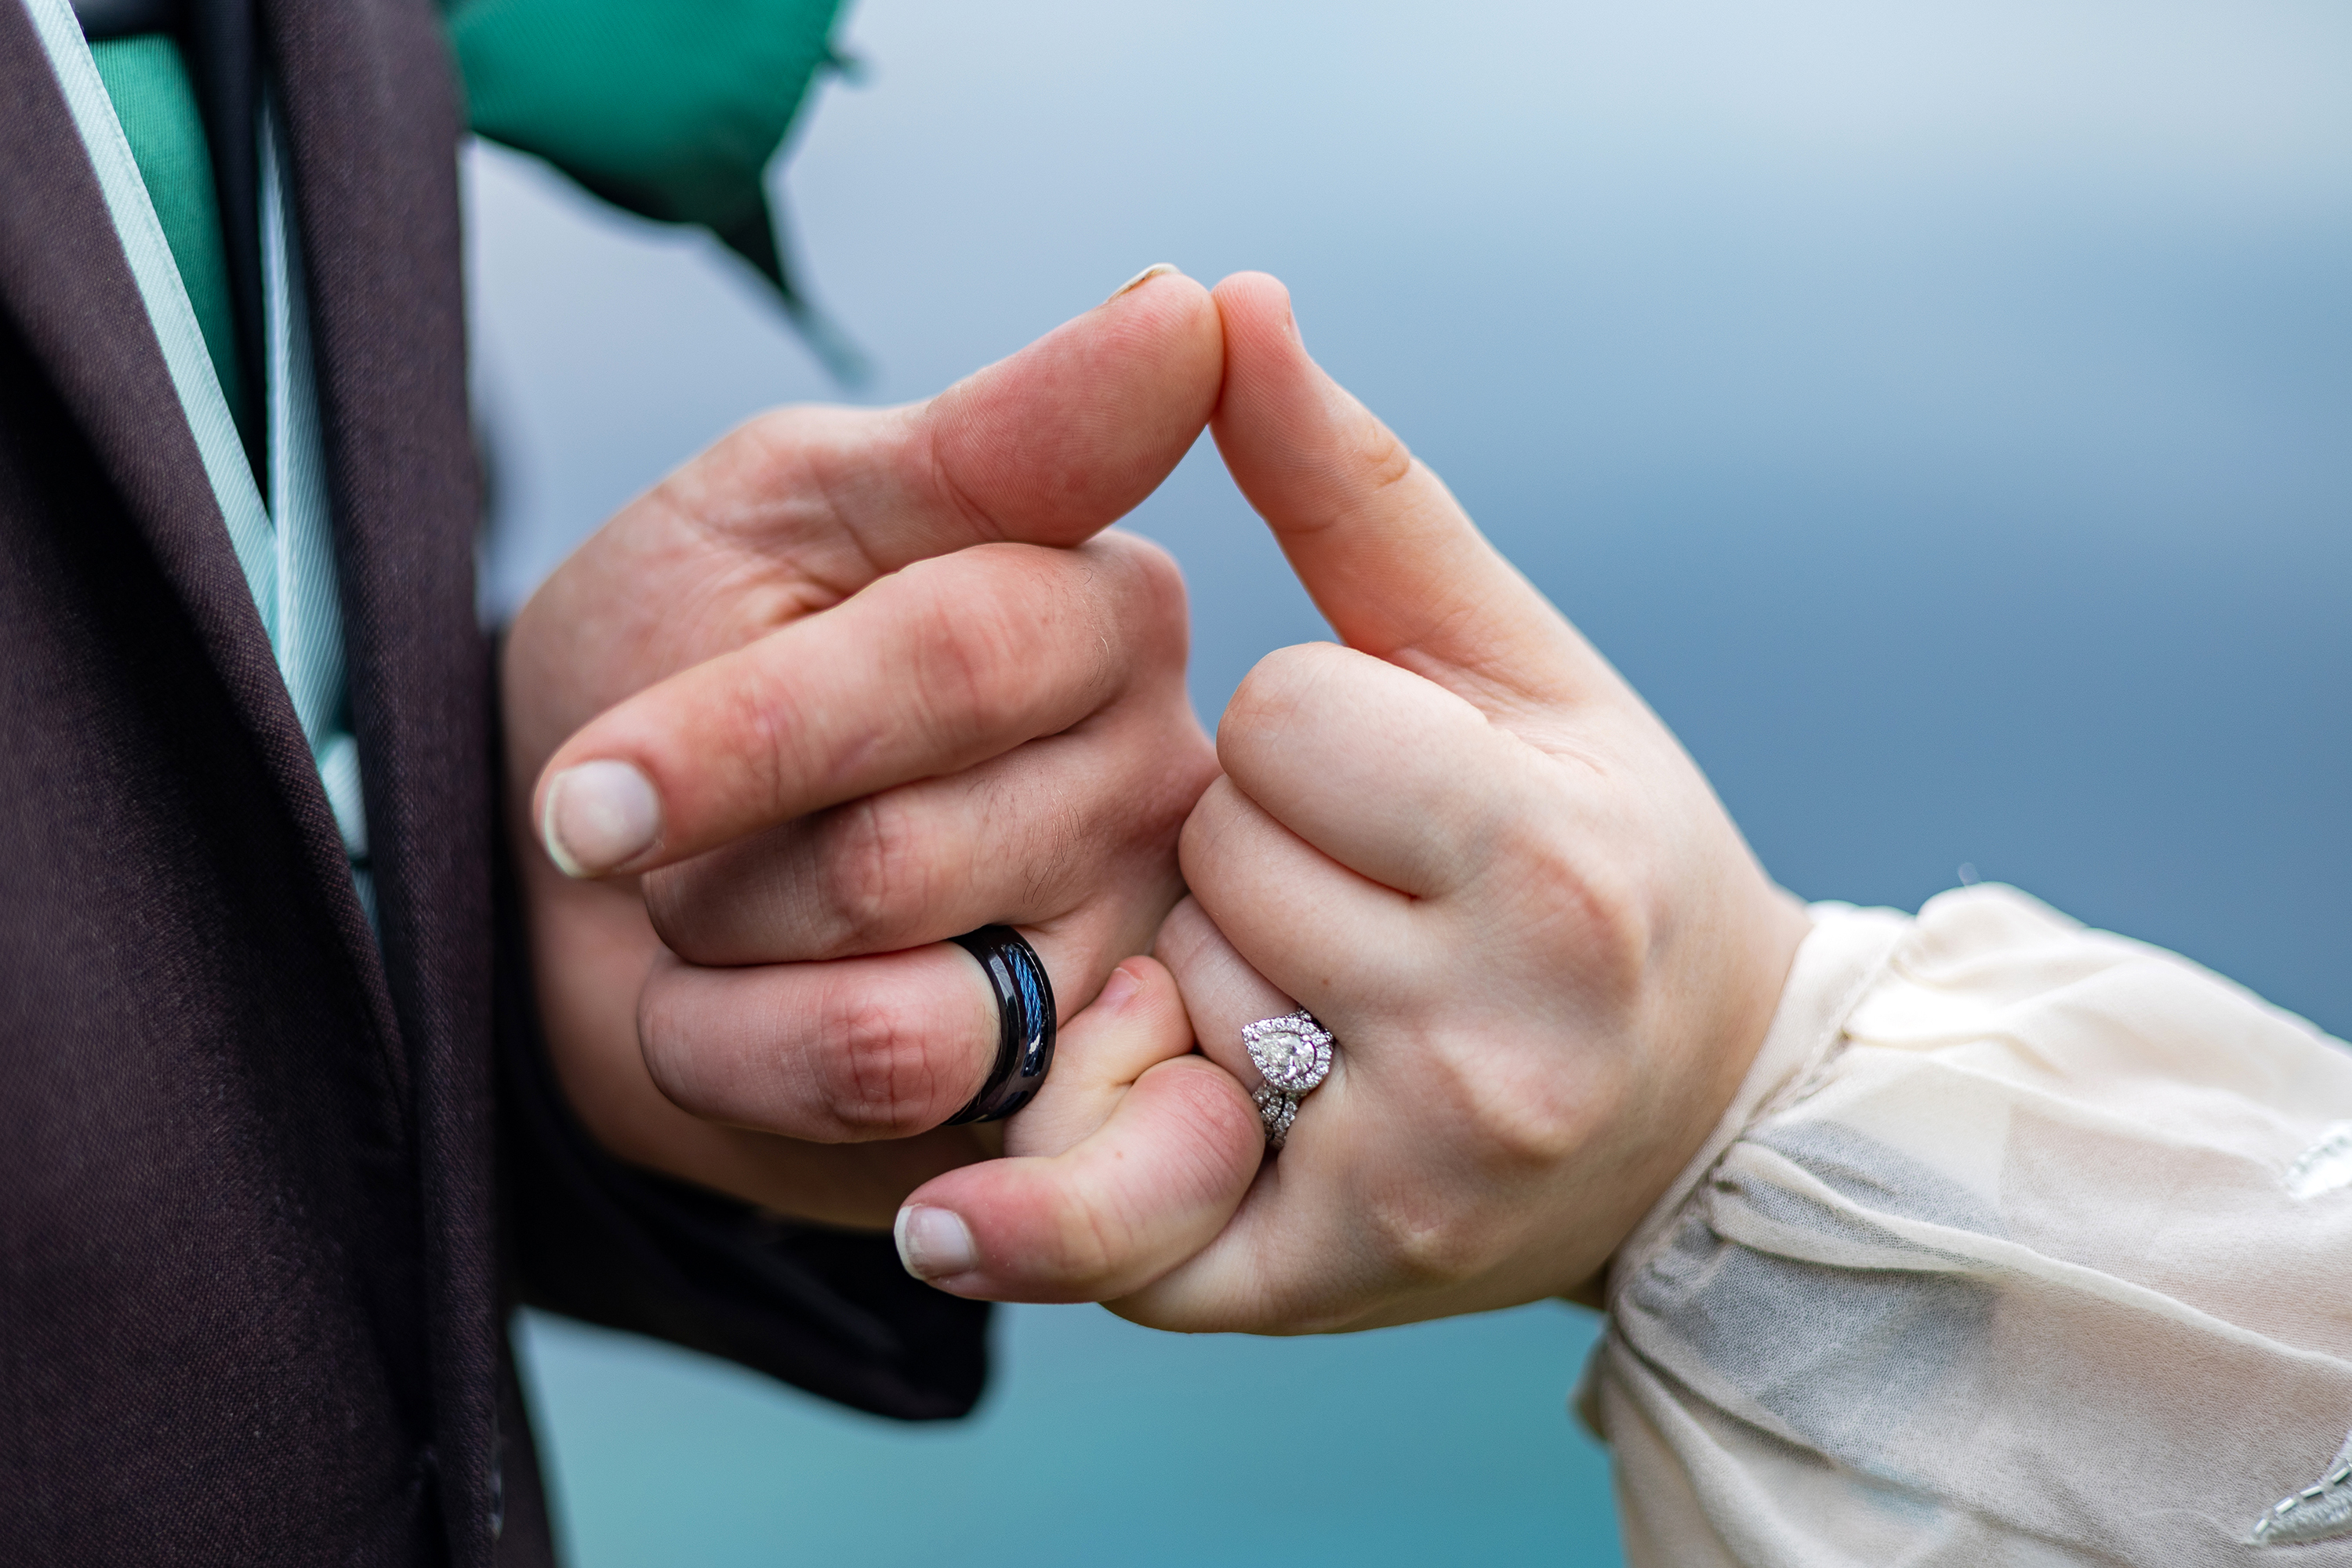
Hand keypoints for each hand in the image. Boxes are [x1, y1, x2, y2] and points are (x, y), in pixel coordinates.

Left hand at [501, 267, 1224, 1227]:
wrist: (590, 885)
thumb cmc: (675, 658)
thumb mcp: (783, 511)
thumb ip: (1002, 435)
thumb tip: (1196, 303)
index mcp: (1103, 605)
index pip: (954, 661)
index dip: (743, 737)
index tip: (585, 791)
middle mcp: (1153, 786)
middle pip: (903, 855)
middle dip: (714, 864)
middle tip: (671, 835)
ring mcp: (1120, 963)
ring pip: (907, 1014)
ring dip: (727, 975)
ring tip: (721, 924)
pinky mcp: (1062, 1106)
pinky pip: (895, 1120)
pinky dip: (751, 1071)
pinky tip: (760, 1018)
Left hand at [895, 271, 1809, 1323]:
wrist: (1701, 1113)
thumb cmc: (1610, 853)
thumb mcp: (1518, 661)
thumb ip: (1361, 490)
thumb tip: (1227, 298)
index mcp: (1549, 858)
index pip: (1278, 721)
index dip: (1311, 733)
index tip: (1390, 780)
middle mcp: (1493, 1034)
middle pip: (1209, 852)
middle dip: (1252, 850)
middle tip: (1360, 898)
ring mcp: (1408, 1175)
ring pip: (1162, 991)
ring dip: (1204, 971)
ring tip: (1323, 996)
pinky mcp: (1327, 1282)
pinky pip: (1120, 1230)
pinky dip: (1045, 1210)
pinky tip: (978, 1203)